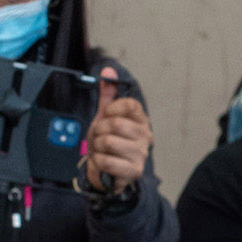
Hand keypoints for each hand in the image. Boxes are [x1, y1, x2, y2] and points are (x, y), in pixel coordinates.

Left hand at [79, 67, 151, 193]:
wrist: (106, 170)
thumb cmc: (108, 141)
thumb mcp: (106, 116)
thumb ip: (108, 94)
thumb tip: (108, 70)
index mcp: (141, 120)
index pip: (130, 105)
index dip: (112, 109)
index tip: (106, 115)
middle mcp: (145, 136)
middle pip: (115, 124)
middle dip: (99, 130)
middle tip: (99, 137)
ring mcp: (141, 154)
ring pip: (108, 142)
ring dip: (96, 147)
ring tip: (100, 150)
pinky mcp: (134, 171)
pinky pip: (106, 161)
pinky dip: (98, 161)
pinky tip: (102, 162)